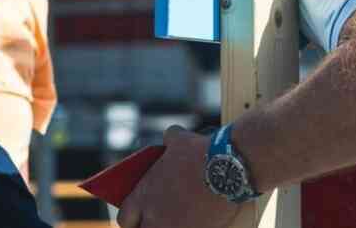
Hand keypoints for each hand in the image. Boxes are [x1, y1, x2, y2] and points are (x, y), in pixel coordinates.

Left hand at [117, 126, 245, 227]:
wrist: (230, 166)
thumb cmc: (202, 151)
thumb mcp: (179, 139)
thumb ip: (169, 140)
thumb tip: (170, 137)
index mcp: (143, 196)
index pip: (125, 219)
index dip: (130, 221)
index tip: (136, 220)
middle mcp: (155, 217)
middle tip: (157, 223)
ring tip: (179, 221)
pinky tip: (200, 223)